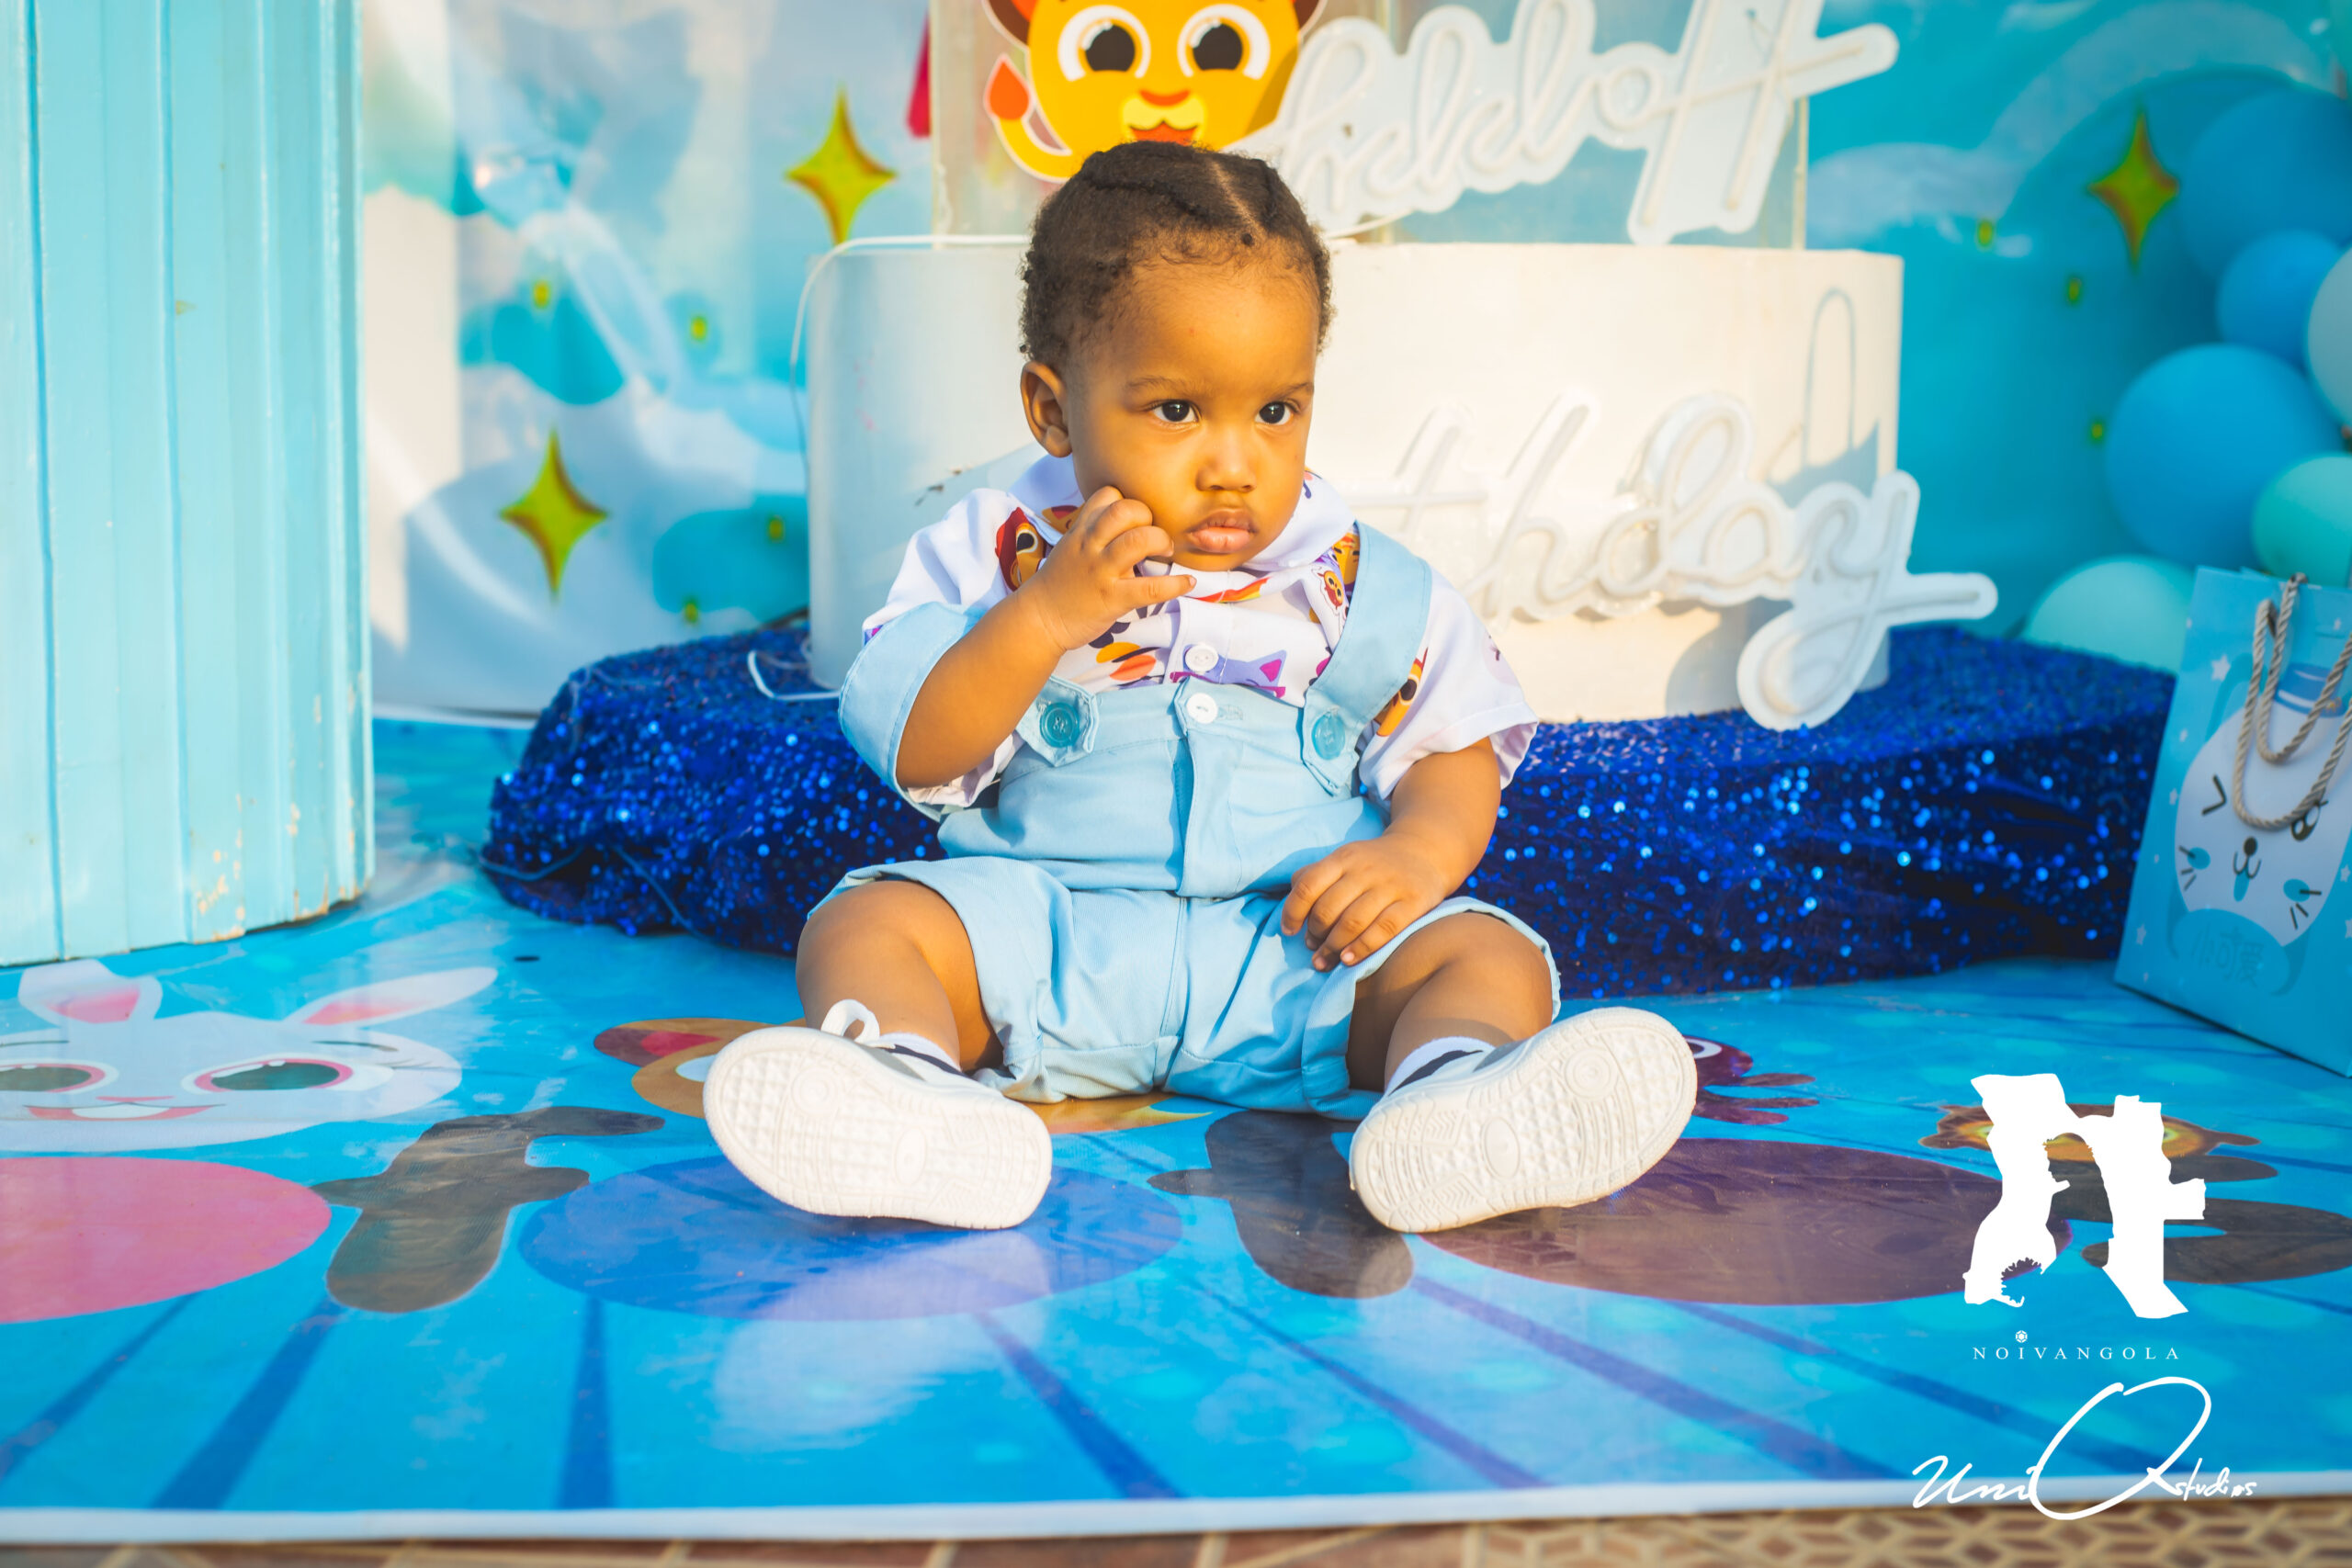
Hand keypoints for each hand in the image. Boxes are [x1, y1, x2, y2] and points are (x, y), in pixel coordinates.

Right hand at [1014, 486, 1195, 651]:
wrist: (1039, 619)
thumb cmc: (1058, 584)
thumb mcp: (1070, 547)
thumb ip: (1095, 532)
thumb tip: (1128, 524)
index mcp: (1081, 531)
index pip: (1108, 495)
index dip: (1129, 500)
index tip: (1137, 518)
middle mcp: (1091, 545)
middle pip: (1126, 510)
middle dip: (1148, 517)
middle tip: (1155, 535)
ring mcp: (1101, 571)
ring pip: (1138, 540)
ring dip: (1161, 541)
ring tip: (1166, 552)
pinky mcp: (1112, 598)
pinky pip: (1150, 587)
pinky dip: (1175, 584)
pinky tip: (1187, 583)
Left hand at [1282, 827, 1459, 971]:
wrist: (1426, 852)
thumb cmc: (1374, 864)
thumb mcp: (1344, 859)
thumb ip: (1314, 877)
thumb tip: (1291, 910)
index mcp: (1343, 857)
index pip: (1308, 885)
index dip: (1293, 912)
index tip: (1289, 931)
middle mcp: (1365, 870)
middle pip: (1329, 908)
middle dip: (1315, 934)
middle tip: (1313, 949)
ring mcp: (1391, 886)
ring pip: (1353, 922)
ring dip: (1333, 947)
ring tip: (1325, 961)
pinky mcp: (1413, 903)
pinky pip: (1384, 930)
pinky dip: (1362, 948)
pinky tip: (1348, 960)